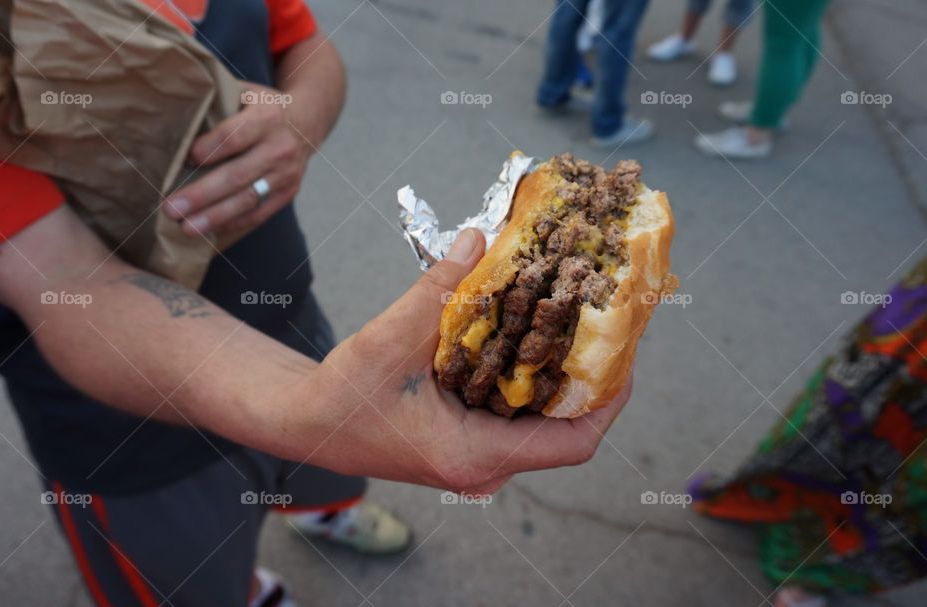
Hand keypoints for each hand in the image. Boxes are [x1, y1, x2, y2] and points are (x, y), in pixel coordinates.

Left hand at [163, 83, 310, 235]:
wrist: (305, 122)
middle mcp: (280, 148)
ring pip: (247, 199)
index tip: (185, 159)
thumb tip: (171, 114)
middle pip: (238, 175)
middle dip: (202, 194)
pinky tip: (209, 230)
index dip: (210, 149)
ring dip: (215, 216)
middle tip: (171, 208)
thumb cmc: (261, 107)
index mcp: (268, 117)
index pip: (235, 136)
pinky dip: (233, 223)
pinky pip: (259, 213)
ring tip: (186, 228)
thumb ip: (217, 101)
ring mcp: (286, 174)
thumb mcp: (245, 92)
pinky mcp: (288, 193)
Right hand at [299, 229, 633, 493]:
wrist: (305, 423)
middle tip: (605, 326)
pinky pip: (515, 417)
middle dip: (591, 380)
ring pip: (542, 423)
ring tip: (577, 326)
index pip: (572, 442)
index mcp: (474, 455)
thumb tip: (478, 237)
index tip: (628, 354)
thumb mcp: (388, 339)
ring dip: (561, 379)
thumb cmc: (341, 395)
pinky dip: (529, 381)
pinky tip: (530, 340)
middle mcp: (483, 465)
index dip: (610, 400)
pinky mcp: (466, 442)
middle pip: (565, 429)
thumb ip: (437, 289)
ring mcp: (476, 457)